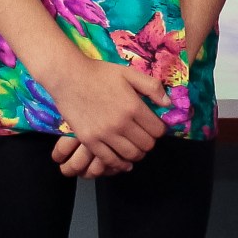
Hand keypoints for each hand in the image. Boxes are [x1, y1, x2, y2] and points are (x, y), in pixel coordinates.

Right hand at [43, 60, 169, 175]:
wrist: (69, 77)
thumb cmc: (100, 73)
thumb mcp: (129, 73)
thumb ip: (151, 87)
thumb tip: (168, 104)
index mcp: (133, 107)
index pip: (157, 130)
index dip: (160, 130)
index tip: (156, 127)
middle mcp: (121, 124)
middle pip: (146, 145)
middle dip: (150, 142)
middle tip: (146, 136)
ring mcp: (104, 134)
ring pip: (131, 155)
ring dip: (137, 154)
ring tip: (136, 148)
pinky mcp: (90, 141)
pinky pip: (109, 160)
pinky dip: (120, 164)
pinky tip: (124, 162)